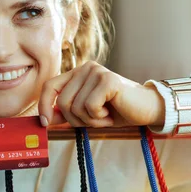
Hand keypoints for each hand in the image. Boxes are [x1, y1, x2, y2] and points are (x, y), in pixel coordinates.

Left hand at [38, 61, 164, 127]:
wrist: (147, 110)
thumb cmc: (117, 111)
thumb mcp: (86, 114)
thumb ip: (66, 113)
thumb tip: (44, 120)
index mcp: (78, 73)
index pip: (49, 86)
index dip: (43, 105)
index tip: (45, 123)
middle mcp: (85, 68)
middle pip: (62, 102)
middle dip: (76, 120)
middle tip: (95, 120)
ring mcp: (96, 72)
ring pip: (76, 107)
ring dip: (90, 120)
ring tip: (106, 115)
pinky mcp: (107, 80)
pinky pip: (90, 107)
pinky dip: (99, 117)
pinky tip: (111, 112)